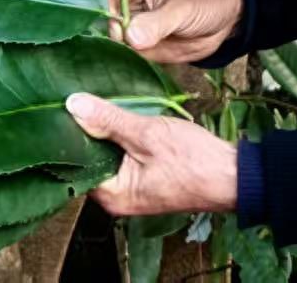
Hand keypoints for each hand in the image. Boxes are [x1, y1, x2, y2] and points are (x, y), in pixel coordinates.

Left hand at [66, 93, 237, 216]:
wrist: (232, 175)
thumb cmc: (193, 159)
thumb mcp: (147, 133)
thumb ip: (109, 119)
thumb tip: (73, 104)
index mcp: (112, 195)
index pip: (76, 162)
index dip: (71, 133)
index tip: (64, 106)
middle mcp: (117, 198)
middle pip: (91, 159)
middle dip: (89, 131)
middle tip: (81, 98)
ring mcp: (133, 190)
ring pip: (110, 156)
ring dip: (108, 132)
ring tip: (99, 102)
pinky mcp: (146, 180)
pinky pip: (125, 157)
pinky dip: (123, 138)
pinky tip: (123, 116)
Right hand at [106, 0, 243, 64]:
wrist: (225, 19)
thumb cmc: (205, 0)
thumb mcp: (184, 8)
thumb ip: (158, 22)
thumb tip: (131, 37)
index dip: (101, 11)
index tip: (115, 30)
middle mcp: (124, 5)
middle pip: (99, 21)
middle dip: (103, 38)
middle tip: (118, 51)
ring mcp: (129, 29)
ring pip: (108, 43)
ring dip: (110, 56)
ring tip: (119, 65)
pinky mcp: (138, 49)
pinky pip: (123, 59)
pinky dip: (123, 67)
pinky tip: (124, 74)